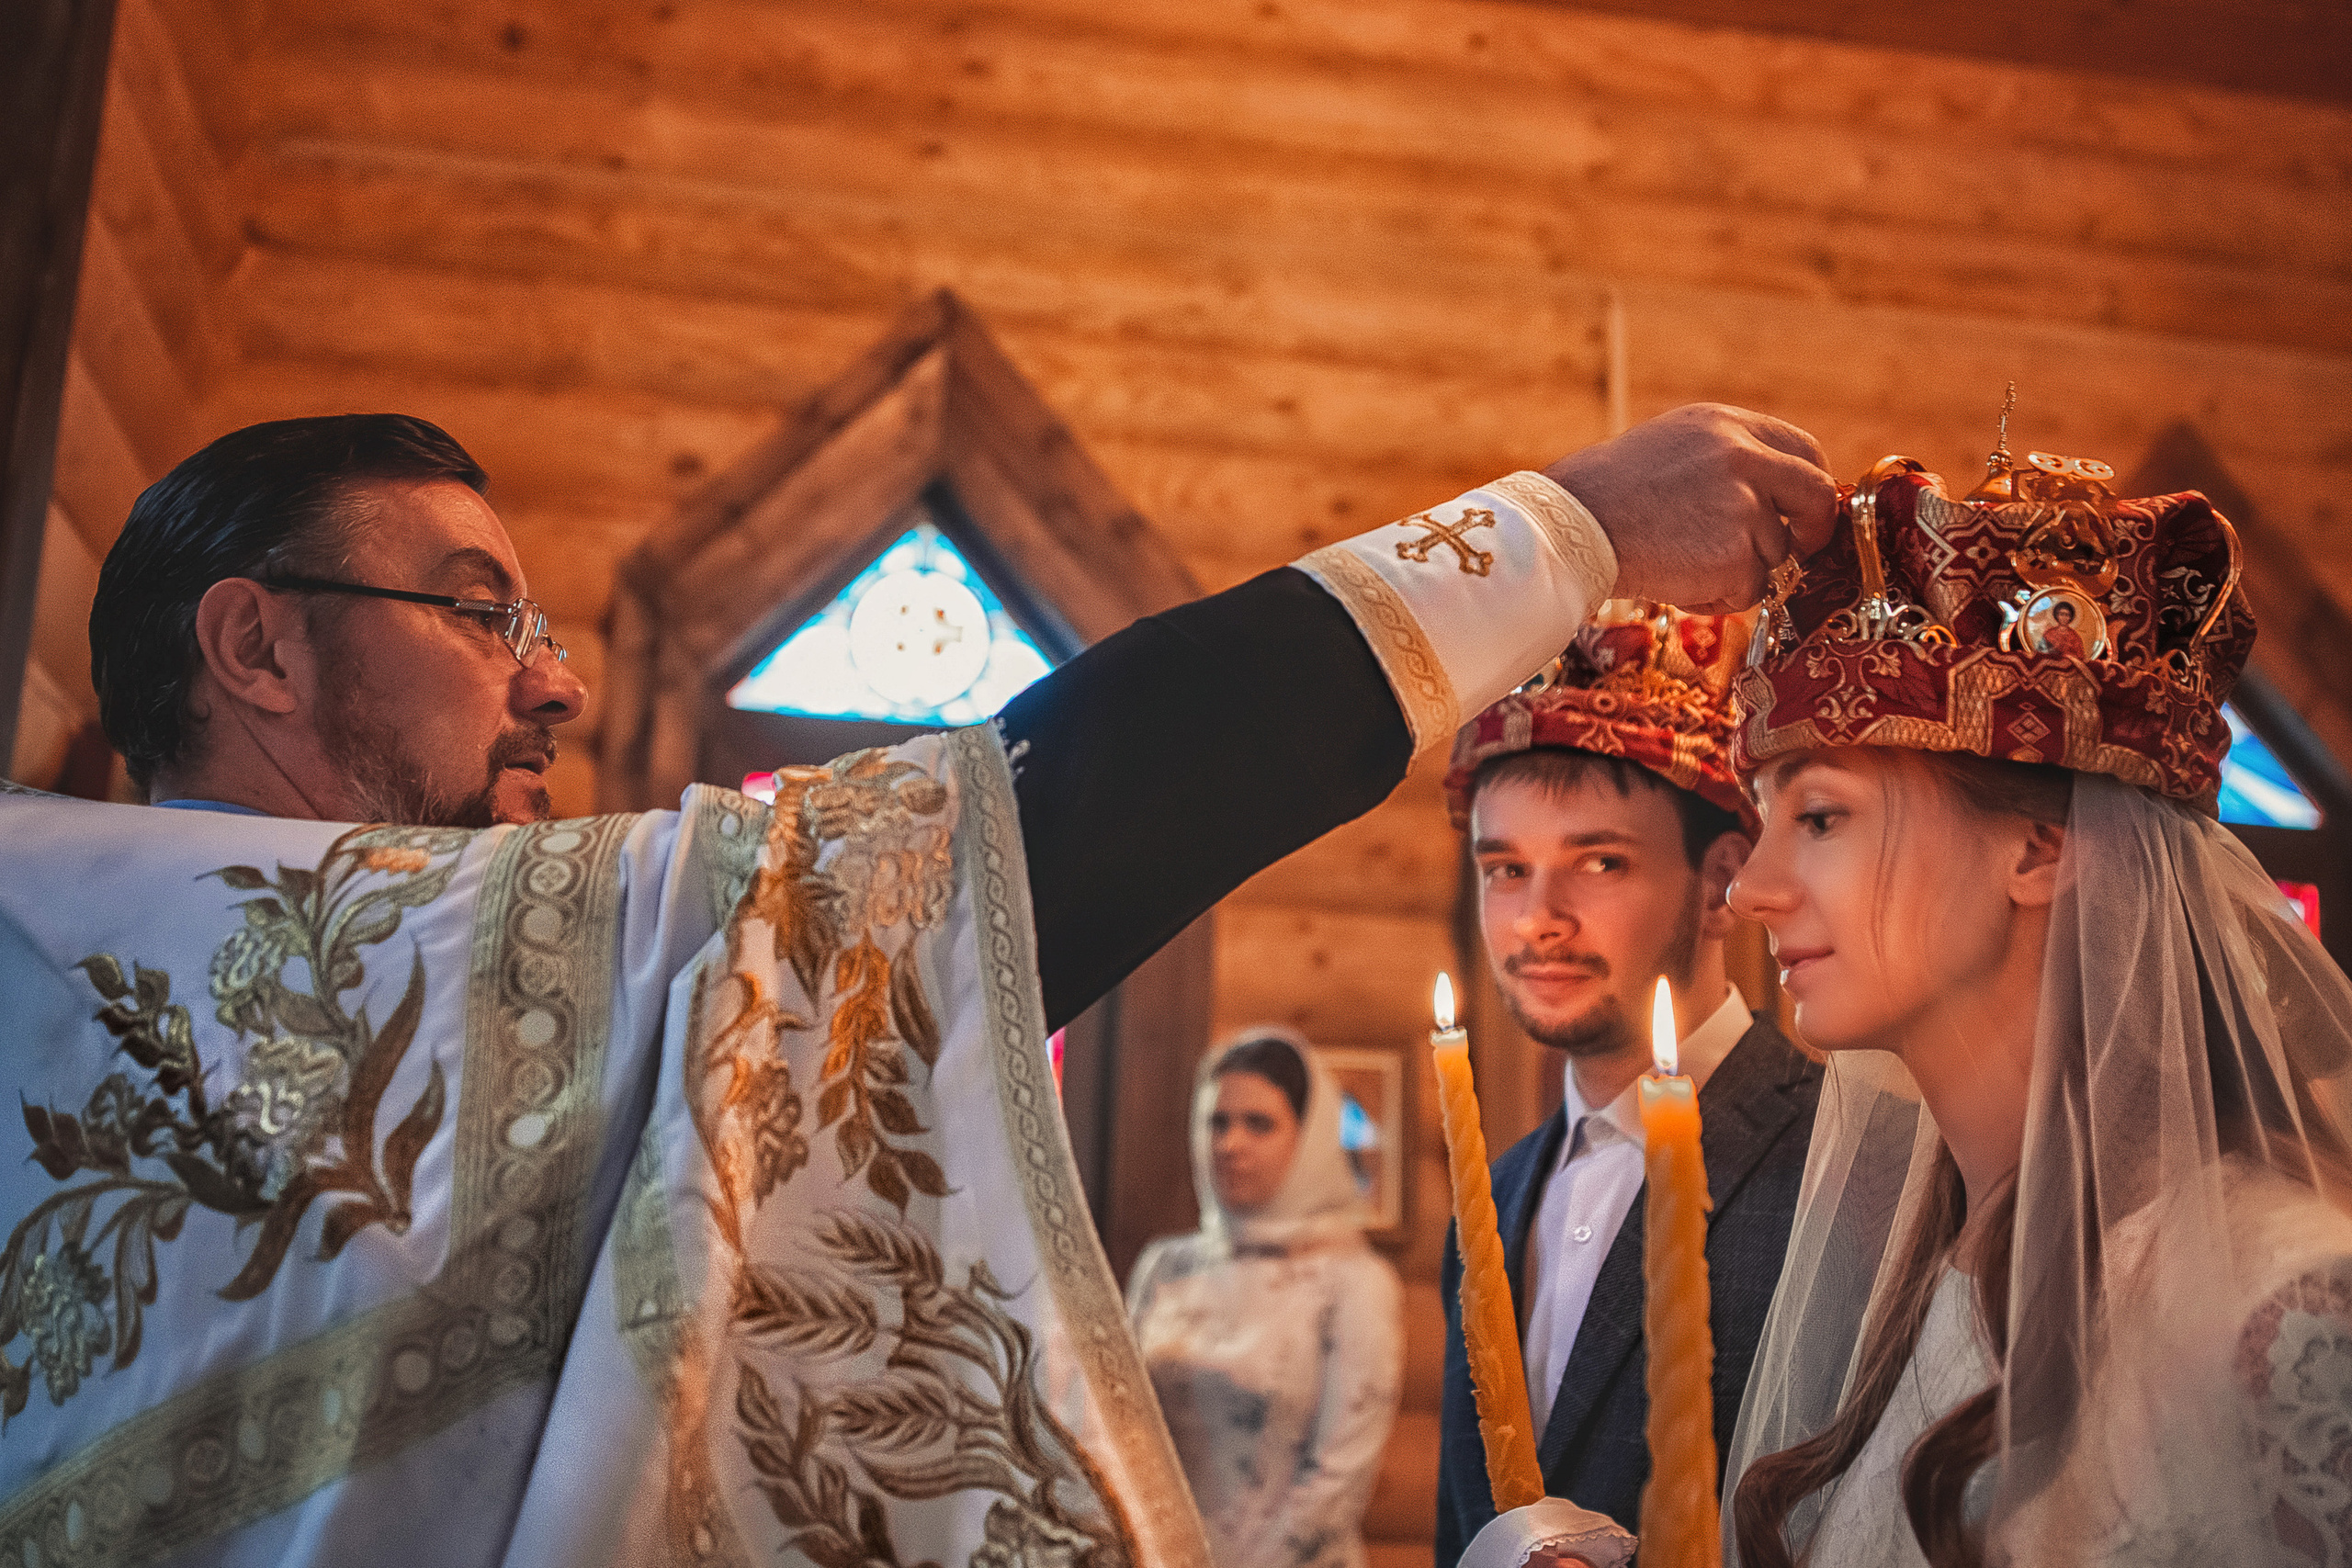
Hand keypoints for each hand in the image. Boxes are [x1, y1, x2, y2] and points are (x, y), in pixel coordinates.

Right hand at [1543, 403, 1837, 612]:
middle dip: (1814, 530)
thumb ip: (1728, 460)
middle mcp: (1744, 459)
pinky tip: (1674, 578)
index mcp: (1728, 426)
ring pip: (1775, 554)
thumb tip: (1774, 496)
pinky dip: (1716, 596)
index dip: (1808, 487)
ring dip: (1738, 570)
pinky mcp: (1735, 556)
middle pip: (1815, 496)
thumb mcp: (1674, 447)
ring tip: (1681, 561)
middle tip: (1799, 552)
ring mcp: (1744, 508)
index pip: (1804, 451)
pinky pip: (1747, 590)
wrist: (1572, 527)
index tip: (1802, 512)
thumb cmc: (1609, 493)